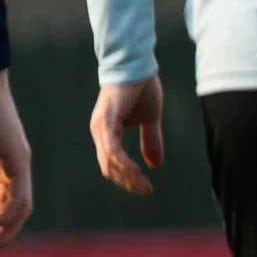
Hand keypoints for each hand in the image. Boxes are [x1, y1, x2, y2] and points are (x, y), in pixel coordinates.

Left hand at [92, 77, 167, 194]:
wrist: (139, 65)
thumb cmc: (142, 88)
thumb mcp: (150, 119)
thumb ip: (151, 140)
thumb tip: (156, 165)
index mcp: (107, 133)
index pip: (113, 164)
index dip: (128, 178)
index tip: (146, 189)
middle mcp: (100, 132)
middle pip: (109, 167)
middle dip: (128, 182)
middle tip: (146, 191)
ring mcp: (101, 126)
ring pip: (109, 161)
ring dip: (127, 176)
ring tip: (143, 185)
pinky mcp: (107, 120)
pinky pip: (111, 148)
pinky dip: (123, 162)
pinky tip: (136, 170)